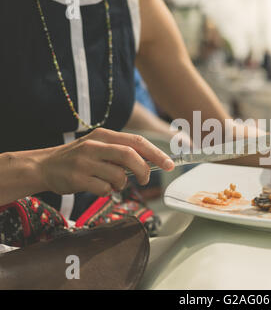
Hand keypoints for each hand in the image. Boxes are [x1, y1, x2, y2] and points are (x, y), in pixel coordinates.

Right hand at [37, 128, 174, 196]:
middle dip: (144, 170)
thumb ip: (122, 151)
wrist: (44, 166)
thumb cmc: (78, 158)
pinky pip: (105, 189)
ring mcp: (85, 162)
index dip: (157, 153)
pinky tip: (98, 187)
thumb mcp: (99, 147)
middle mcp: (95, 146)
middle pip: (130, 156)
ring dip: (122, 183)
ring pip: (119, 175)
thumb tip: (152, 162)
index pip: (137, 141)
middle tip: (145, 179)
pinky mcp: (78, 178)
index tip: (170, 164)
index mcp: (104, 135)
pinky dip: (108, 192)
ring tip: (111, 182)